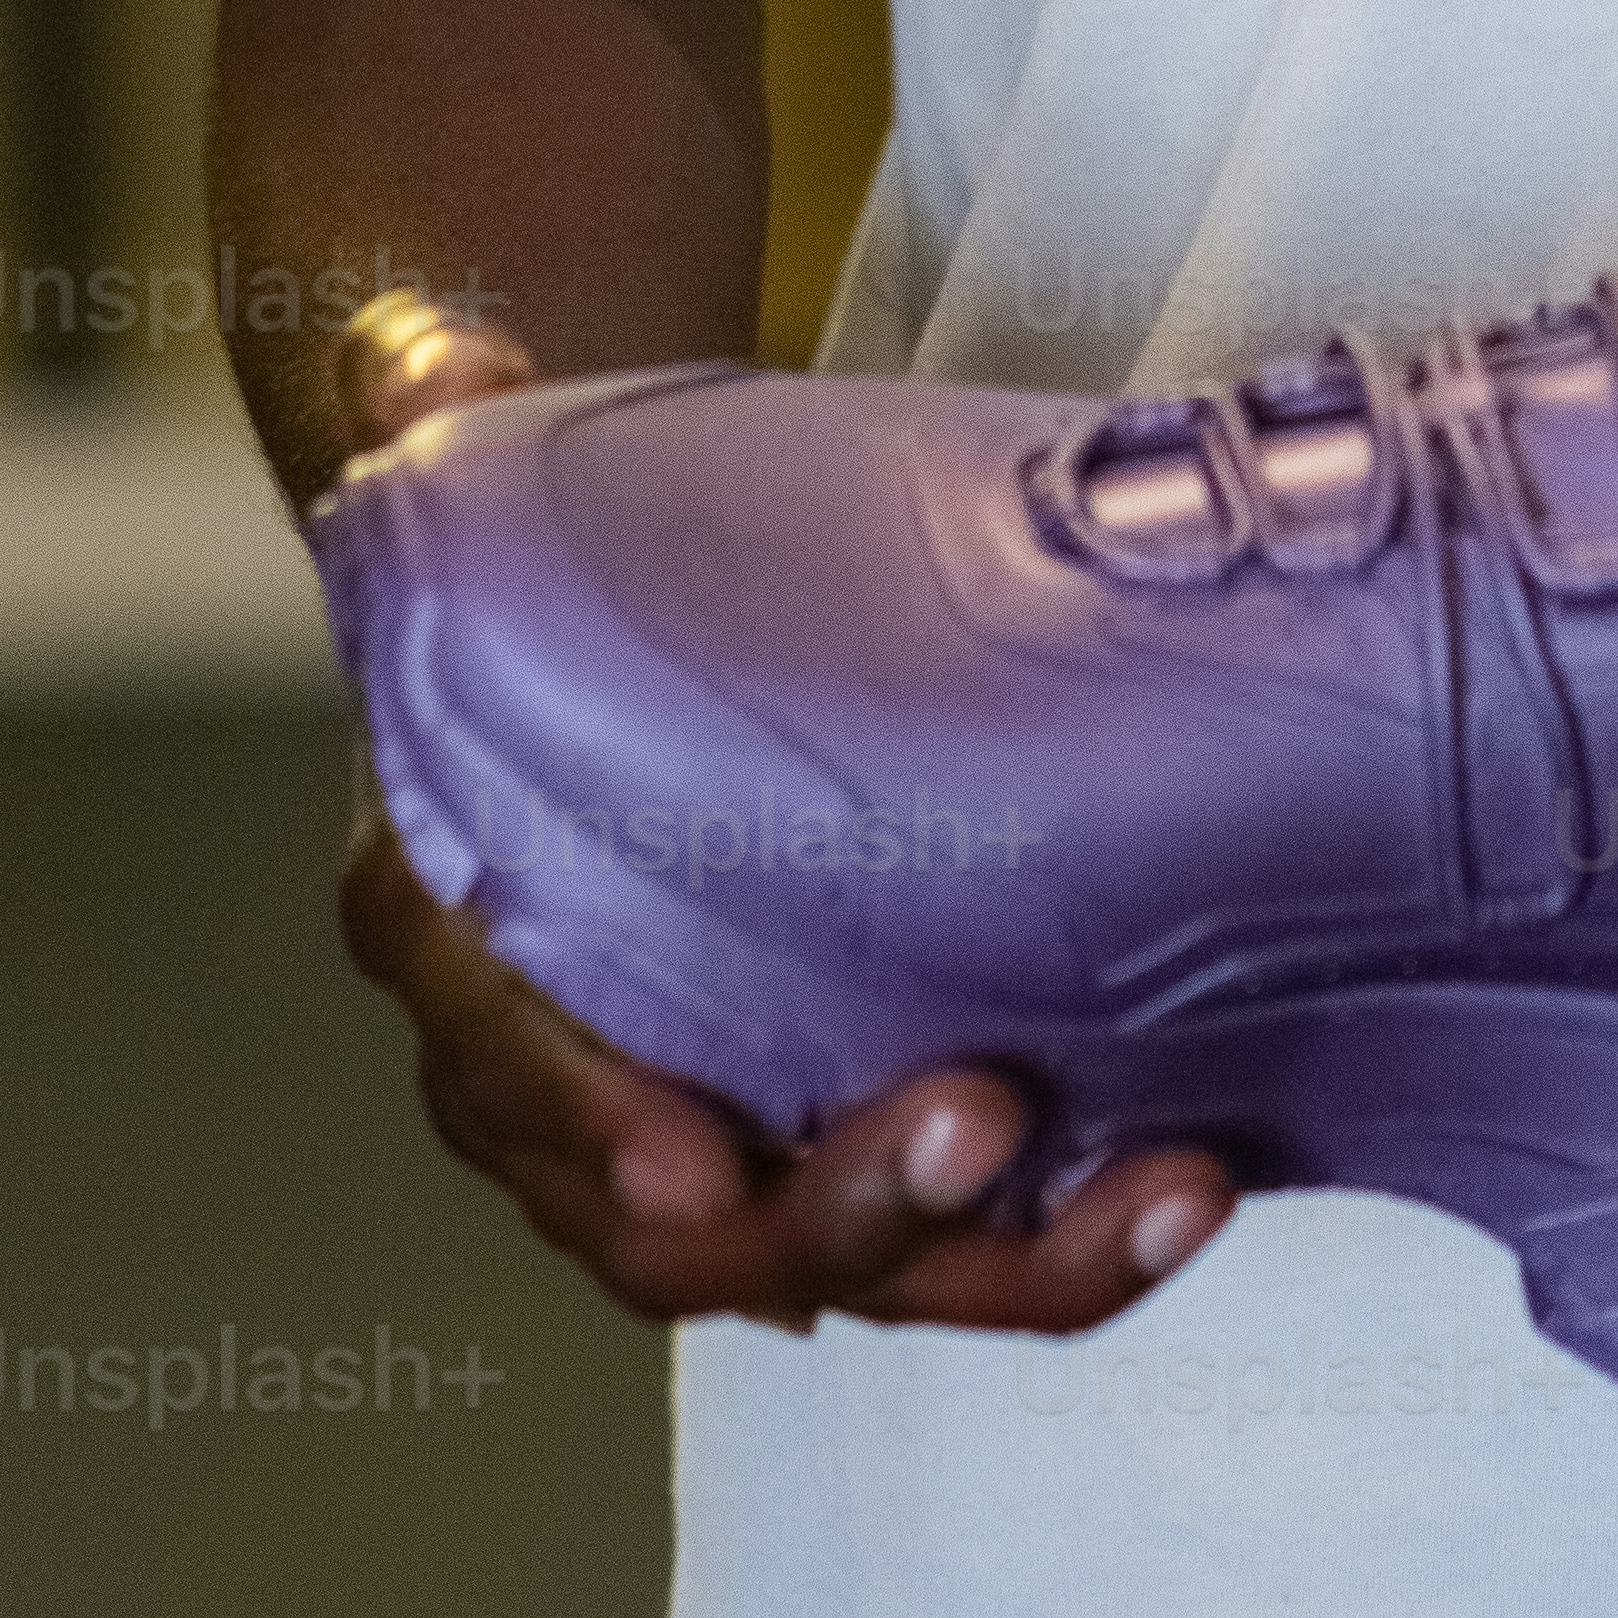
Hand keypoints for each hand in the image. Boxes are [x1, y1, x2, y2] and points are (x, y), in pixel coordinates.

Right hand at [322, 291, 1233, 1333]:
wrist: (624, 641)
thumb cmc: (555, 575)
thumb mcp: (479, 481)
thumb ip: (440, 408)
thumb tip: (436, 353)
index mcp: (458, 944)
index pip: (504, 1072)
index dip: (589, 1133)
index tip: (690, 1165)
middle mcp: (572, 1088)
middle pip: (681, 1231)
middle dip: (835, 1205)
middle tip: (975, 1117)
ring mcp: (722, 1138)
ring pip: (836, 1264)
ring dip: (999, 1257)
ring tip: (1157, 1190)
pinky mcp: (851, 1136)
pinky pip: (944, 1233)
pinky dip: (1057, 1234)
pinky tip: (1181, 1188)